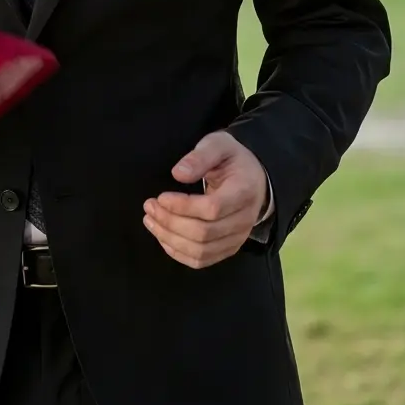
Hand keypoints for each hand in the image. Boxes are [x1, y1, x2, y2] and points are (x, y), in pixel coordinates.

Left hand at [143, 131, 269, 268]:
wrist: (255, 179)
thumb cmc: (233, 160)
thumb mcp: (219, 144)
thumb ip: (200, 156)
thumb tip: (178, 174)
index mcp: (243, 191)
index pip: (212, 208)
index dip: (182, 206)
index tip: (160, 197)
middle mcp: (244, 220)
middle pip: (204, 233)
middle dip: (170, 222)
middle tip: (149, 207)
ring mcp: (238, 238)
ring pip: (201, 250)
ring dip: (170, 239)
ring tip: (150, 221)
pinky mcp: (229, 248)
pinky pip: (203, 260)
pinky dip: (179, 253)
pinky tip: (163, 237)